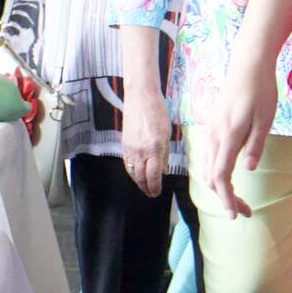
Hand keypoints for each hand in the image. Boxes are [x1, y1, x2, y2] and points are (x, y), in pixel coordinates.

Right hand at [121, 82, 171, 199]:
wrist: (140, 98)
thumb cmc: (158, 112)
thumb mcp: (167, 133)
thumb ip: (165, 154)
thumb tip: (164, 171)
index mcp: (155, 148)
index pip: (153, 176)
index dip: (155, 187)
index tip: (157, 192)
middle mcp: (141, 151)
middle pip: (140, 178)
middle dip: (146, 188)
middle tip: (151, 194)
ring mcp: (130, 149)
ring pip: (132, 172)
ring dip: (138, 182)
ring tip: (145, 187)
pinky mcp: (124, 145)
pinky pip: (127, 164)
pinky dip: (132, 172)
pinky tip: (137, 174)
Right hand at [203, 55, 278, 218]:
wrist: (248, 64)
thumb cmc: (261, 90)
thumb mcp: (265, 119)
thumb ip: (255, 145)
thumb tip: (247, 170)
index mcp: (228, 135)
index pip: (220, 176)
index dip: (226, 198)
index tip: (235, 215)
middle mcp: (213, 135)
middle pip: (211, 177)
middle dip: (226, 198)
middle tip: (246, 211)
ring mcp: (210, 130)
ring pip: (206, 168)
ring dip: (220, 187)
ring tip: (238, 199)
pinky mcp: (211, 125)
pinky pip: (207, 156)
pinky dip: (214, 173)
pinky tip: (228, 176)